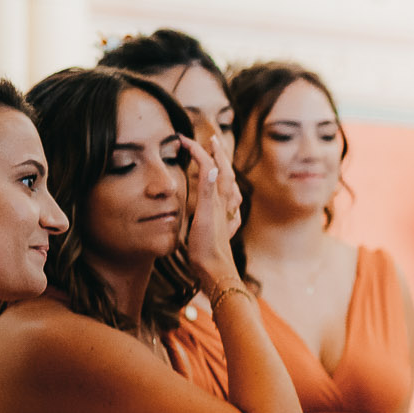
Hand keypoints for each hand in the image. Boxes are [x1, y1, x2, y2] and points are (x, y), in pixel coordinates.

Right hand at [178, 135, 243, 289]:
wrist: (216, 273)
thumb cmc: (207, 247)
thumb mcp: (203, 216)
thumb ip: (207, 191)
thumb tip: (212, 166)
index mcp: (218, 200)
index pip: (210, 166)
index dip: (198, 150)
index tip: (182, 138)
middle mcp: (225, 206)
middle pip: (226, 174)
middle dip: (218, 155)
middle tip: (211, 140)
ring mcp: (226, 217)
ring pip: (230, 189)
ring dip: (225, 173)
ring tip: (221, 164)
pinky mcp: (224, 229)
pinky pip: (231, 208)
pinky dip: (228, 197)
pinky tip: (229, 201)